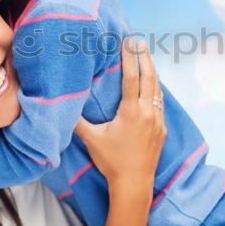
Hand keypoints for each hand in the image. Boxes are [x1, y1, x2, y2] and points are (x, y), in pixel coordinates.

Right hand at [74, 38, 166, 191]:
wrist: (134, 183)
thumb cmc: (111, 161)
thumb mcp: (91, 139)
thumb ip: (77, 120)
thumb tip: (62, 104)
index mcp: (131, 111)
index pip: (132, 77)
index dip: (130, 58)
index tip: (128, 42)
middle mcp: (148, 112)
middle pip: (150, 77)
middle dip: (145, 57)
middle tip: (140, 41)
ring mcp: (158, 121)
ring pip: (158, 89)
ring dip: (152, 71)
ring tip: (147, 57)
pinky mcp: (162, 129)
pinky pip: (161, 103)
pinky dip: (156, 89)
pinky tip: (152, 85)